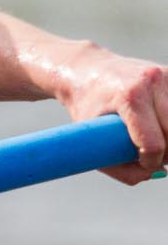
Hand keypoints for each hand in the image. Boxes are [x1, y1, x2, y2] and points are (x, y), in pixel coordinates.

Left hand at [52, 48, 167, 185]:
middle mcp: (152, 82)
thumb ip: (118, 166)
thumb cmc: (87, 107)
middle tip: (151, 156)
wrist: (85, 70)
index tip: (143, 164)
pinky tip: (161, 127)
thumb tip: (154, 174)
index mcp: (130, 97)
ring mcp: (166, 76)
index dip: (150, 162)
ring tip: (158, 143)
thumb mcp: (90, 139)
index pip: (153, 143)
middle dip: (166, 153)